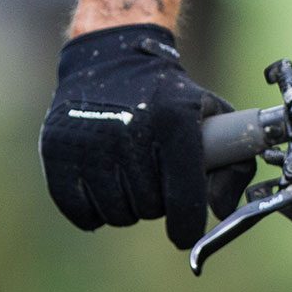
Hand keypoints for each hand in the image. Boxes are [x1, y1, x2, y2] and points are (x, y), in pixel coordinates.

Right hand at [39, 23, 254, 249]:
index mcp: (174, 121)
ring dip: (126, 206)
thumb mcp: (211, 114)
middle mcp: (129, 131)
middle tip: (155, 177)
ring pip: (116, 214)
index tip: (185, 232)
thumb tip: (221, 212)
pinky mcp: (57, 151)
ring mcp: (89, 141)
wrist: (111, 59)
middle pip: (149, 210)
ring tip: (130, 175)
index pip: (183, 199)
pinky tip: (103, 183)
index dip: (187, 226)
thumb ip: (234, 165)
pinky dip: (93, 209)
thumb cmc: (170, 97)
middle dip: (157, 203)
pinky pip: (80, 212)